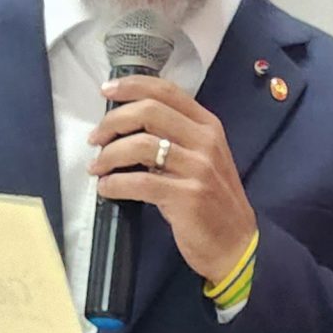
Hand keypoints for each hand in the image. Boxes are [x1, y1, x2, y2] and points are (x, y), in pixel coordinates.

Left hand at [89, 75, 256, 286]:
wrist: (237, 246)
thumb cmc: (213, 203)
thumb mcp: (202, 161)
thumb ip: (175, 139)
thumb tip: (128, 128)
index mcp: (208, 126)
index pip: (166, 91)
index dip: (131, 86)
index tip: (106, 90)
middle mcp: (205, 142)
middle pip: (148, 112)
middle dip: (113, 122)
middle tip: (96, 139)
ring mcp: (198, 169)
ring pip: (140, 146)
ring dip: (109, 155)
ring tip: (98, 167)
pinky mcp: (187, 197)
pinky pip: (140, 183)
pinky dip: (115, 184)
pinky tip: (107, 189)